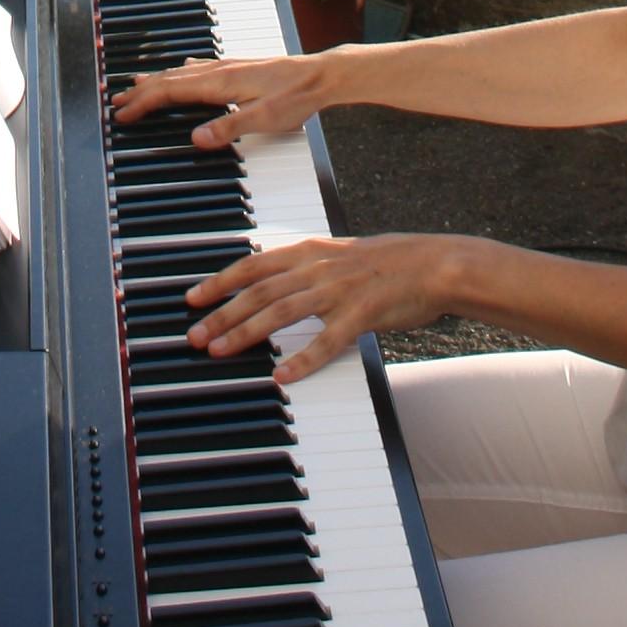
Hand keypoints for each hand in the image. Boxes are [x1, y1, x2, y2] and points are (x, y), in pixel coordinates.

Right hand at [113, 49, 343, 143]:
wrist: (321, 75)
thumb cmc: (296, 96)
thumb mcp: (264, 118)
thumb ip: (229, 127)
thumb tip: (196, 138)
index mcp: (221, 82)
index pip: (172, 91)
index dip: (145, 103)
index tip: (124, 113)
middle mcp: (220, 71)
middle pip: (171, 79)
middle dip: (142, 92)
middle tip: (118, 102)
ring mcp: (229, 67)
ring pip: (183, 72)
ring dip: (158, 80)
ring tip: (137, 84)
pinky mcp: (239, 69)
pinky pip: (200, 68)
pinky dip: (182, 72)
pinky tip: (184, 67)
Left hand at [183, 232, 452, 381]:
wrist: (435, 264)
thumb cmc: (389, 263)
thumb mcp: (340, 254)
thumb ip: (306, 265)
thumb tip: (272, 278)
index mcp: (310, 251)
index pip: (253, 264)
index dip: (219, 281)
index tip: (192, 298)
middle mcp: (318, 267)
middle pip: (258, 291)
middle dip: (222, 313)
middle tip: (194, 335)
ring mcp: (339, 290)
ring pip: (281, 312)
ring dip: (246, 332)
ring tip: (221, 351)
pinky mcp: (361, 314)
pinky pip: (326, 341)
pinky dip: (302, 358)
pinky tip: (282, 375)